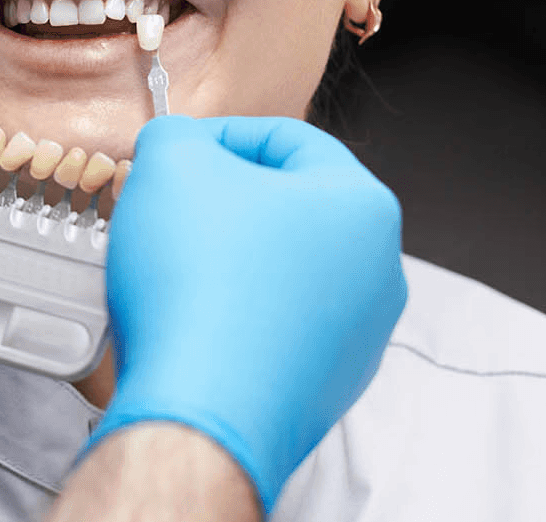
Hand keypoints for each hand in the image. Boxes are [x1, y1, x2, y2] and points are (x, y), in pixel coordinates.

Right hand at [90, 115, 406, 510]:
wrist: (198, 411)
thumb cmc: (198, 288)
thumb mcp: (169, 163)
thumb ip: (177, 134)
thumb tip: (179, 146)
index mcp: (363, 205)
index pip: (287, 139)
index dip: (218, 135)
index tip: (176, 153)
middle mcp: (377, 272)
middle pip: (288, 207)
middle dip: (221, 201)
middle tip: (168, 208)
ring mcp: (357, 336)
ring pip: (281, 270)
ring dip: (226, 258)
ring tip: (171, 267)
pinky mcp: (324, 386)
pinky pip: (273, 328)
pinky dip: (232, 315)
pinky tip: (188, 321)